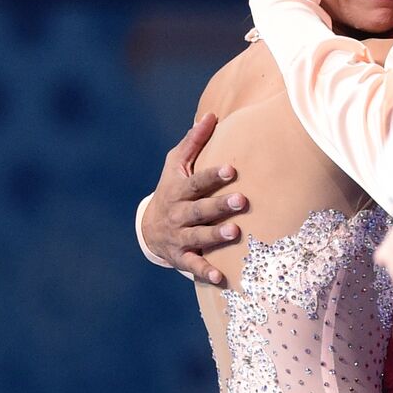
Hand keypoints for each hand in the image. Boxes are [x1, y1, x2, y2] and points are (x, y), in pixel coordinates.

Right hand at [141, 113, 248, 285]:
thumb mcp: (177, 165)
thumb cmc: (172, 189)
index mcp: (179, 190)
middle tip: (241, 201)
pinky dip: (206, 272)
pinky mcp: (182, 257)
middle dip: (219, 206)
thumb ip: (194, 141)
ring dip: (215, 237)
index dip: (213, 176)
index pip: (197, 182)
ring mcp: (180, 237)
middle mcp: (179, 214)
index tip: (231, 169)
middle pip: (200, 210)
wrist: (150, 228)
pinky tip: (222, 278)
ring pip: (198, 237)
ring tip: (235, 233)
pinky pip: (194, 266)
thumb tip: (211, 114)